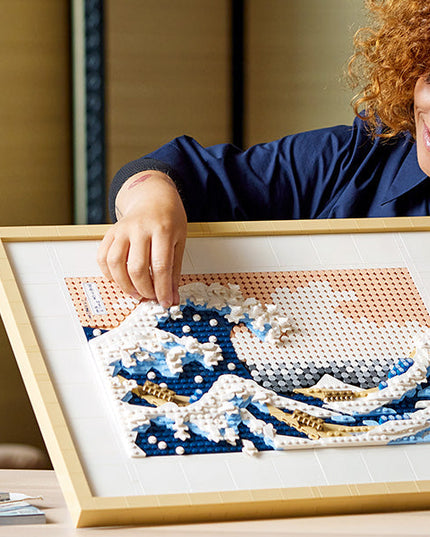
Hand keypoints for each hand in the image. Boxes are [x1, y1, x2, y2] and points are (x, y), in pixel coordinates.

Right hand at [97, 171, 186, 307]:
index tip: (165, 301)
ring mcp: (122, 229)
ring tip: (136, 292)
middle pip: (137, 268)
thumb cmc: (168, 219)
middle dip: (144, 289)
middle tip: (150, 296)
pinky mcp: (110, 233)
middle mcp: (140, 228)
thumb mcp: (179, 242)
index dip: (162, 289)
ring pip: (115, 263)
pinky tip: (121, 279)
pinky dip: (109, 274)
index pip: (161, 266)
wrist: (153, 197)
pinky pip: (103, 257)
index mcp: (162, 229)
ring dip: (124, 285)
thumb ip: (174, 271)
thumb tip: (171, 298)